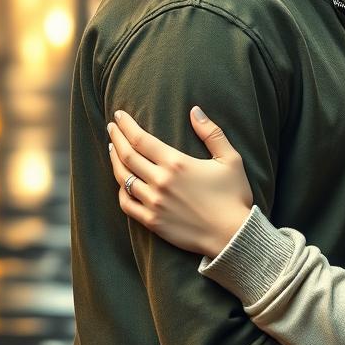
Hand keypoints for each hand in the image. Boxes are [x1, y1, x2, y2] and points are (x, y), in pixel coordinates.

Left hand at [107, 108, 253, 256]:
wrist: (233, 235)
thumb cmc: (233, 195)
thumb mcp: (230, 159)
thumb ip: (212, 132)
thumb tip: (195, 110)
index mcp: (176, 163)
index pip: (141, 139)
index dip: (126, 125)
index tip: (118, 115)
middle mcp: (160, 181)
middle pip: (127, 155)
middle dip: (116, 137)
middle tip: (111, 127)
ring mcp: (153, 202)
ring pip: (123, 178)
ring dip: (115, 161)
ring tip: (113, 148)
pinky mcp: (152, 221)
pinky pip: (127, 204)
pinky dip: (121, 191)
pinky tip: (122, 182)